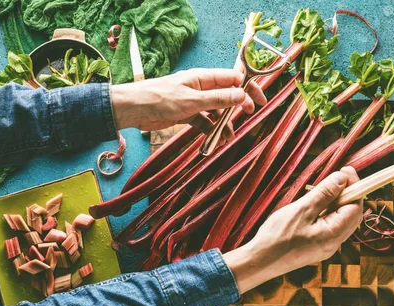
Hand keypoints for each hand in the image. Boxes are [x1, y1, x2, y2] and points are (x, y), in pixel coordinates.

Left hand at [110, 68, 266, 135]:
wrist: (134, 109)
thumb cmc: (160, 98)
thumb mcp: (193, 100)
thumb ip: (218, 99)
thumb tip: (242, 95)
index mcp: (203, 78)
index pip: (233, 78)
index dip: (248, 87)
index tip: (259, 100)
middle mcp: (201, 88)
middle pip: (227, 94)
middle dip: (239, 105)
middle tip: (250, 116)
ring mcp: (194, 101)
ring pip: (217, 111)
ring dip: (225, 123)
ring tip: (228, 137)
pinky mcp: (187, 114)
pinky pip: (205, 122)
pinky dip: (212, 130)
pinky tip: (216, 140)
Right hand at [223, 167, 363, 293]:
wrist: (259, 262)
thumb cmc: (277, 237)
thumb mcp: (301, 210)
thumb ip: (324, 194)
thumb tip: (342, 179)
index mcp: (333, 235)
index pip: (355, 207)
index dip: (355, 187)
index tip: (346, 170)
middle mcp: (334, 244)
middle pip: (351, 214)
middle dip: (348, 194)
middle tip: (337, 177)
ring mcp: (325, 247)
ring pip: (340, 220)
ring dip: (336, 202)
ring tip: (322, 189)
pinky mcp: (316, 247)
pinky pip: (329, 226)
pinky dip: (327, 212)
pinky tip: (314, 205)